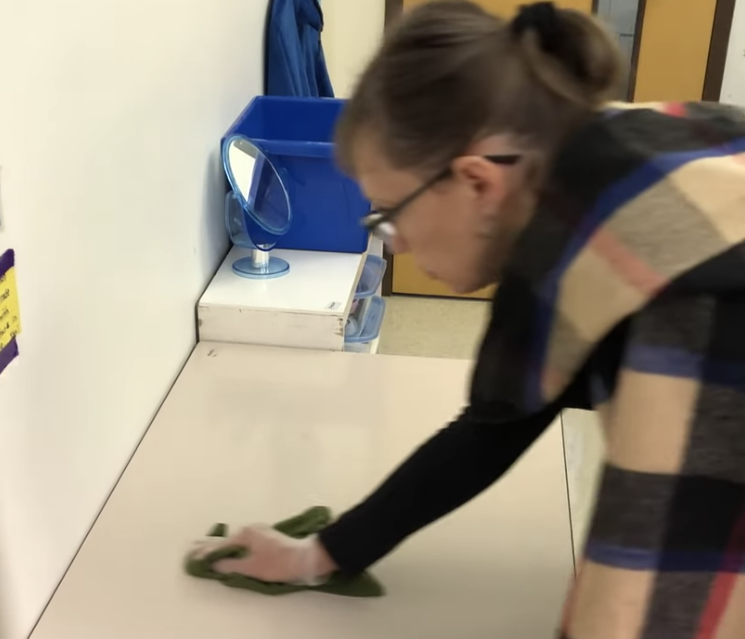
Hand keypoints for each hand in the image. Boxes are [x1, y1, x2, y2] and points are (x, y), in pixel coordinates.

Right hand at [190, 525, 337, 584]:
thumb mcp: (253, 567)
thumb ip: (232, 565)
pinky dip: (231, 543)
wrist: (305, 557)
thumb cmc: (278, 562)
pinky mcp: (265, 536)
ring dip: (220, 543)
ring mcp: (259, 531)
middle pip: (226, 539)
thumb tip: (215, 564)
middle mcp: (250, 529)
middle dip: (209, 544)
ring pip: (234, 538)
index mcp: (246, 535)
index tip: (191, 554)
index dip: (206, 552)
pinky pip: (242, 539)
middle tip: (192, 546)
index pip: (220, 546)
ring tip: (205, 546)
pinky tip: (228, 546)